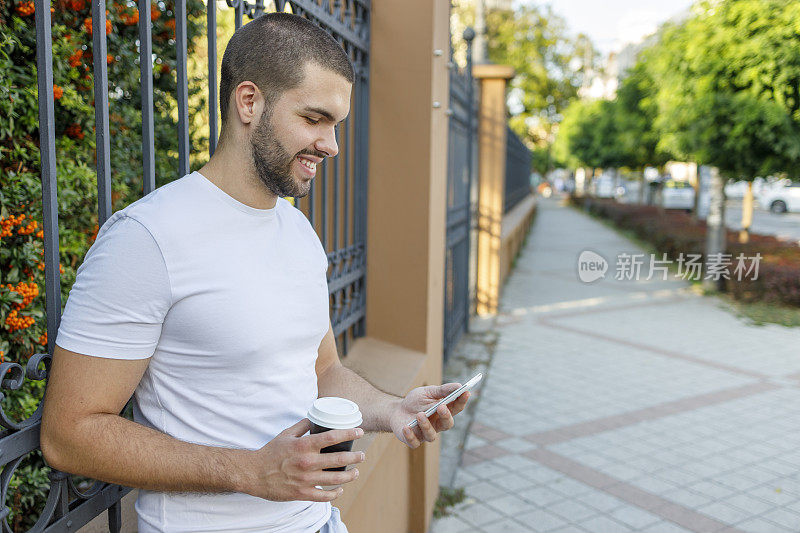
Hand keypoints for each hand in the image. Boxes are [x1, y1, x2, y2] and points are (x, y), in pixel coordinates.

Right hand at [240, 419, 365, 501]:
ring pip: (335, 479)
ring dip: (349, 475)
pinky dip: (335, 493)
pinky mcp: (302, 494)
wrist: (254, 473)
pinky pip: (323, 496)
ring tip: (356, 472)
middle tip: (362, 455)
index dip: (349, 433)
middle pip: (339, 459)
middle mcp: (307, 462)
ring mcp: (306, 480)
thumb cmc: (270, 453)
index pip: (333, 437)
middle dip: (355, 457)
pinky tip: (340, 489)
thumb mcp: (286, 434)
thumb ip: (302, 425)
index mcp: (304, 446)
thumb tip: (314, 417)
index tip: (359, 431)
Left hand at [390, 384, 469, 447]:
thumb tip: (459, 385)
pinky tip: (406, 427)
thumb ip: (442, 390)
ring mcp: (425, 434)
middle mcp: (437, 424)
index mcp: (443, 412)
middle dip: (446, 416)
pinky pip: (414, 442)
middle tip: (441, 407)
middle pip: (447, 424)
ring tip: (420, 415)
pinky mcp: (413, 440)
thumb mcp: (428, 392)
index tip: (466, 392)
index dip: (462, 401)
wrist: (396, 411)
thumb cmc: (415, 401)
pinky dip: (410, 436)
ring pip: (431, 435)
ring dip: (426, 425)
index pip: (456, 408)